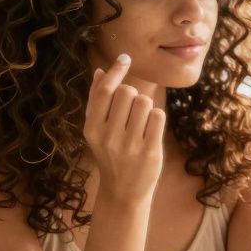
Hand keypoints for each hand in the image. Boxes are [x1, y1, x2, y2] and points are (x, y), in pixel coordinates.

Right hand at [83, 54, 165, 202]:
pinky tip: (150, 131)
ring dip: (147, 108)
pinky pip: (159, 116)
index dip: (116, 71)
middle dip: (133, 96)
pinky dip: (157, 119)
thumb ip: (97, 101)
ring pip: (145, 102)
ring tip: (141, 124)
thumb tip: (99, 72)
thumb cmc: (111, 155)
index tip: (125, 58)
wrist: (123, 192)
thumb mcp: (96, 131)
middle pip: (127, 92)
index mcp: (92, 129)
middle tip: (132, 114)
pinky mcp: (150, 152)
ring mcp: (129, 145)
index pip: (104, 91)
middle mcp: (108, 137)